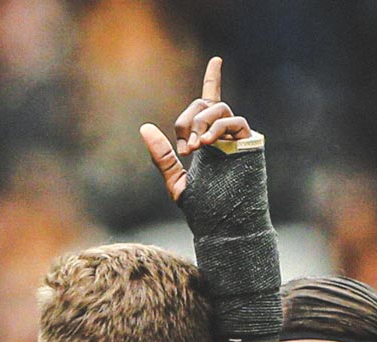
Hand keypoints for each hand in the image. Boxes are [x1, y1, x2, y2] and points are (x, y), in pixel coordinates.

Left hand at [139, 56, 251, 201]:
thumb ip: (162, 156)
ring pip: (218, 109)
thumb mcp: (175, 182)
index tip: (216, 59)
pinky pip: (235, 122)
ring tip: (194, 148)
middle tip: (184, 147)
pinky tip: (206, 144)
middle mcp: (223, 136)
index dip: (212, 80)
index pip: (208, 105)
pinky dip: (217, 128)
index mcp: (207, 142)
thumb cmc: (203, 210)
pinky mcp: (250, 144)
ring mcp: (238, 138)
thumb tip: (144, 128)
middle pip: (204, 105)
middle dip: (187, 119)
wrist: (225, 226)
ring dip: (200, 123)